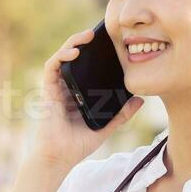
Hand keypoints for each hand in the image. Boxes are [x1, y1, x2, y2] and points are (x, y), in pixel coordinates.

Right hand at [32, 28, 144, 170]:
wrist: (59, 158)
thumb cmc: (77, 145)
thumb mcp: (106, 126)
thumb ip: (122, 114)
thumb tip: (141, 100)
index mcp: (77, 94)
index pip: (85, 68)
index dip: (94, 54)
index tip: (108, 43)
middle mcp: (66, 88)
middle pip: (73, 58)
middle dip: (84, 42)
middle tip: (100, 33)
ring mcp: (56, 89)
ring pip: (62, 57)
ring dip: (73, 43)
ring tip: (88, 35)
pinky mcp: (48, 91)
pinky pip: (52, 68)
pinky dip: (61, 56)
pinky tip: (74, 51)